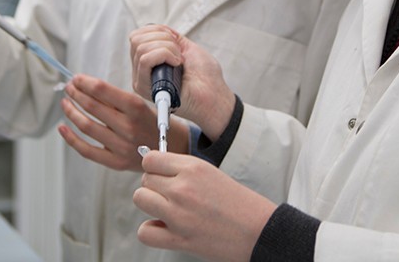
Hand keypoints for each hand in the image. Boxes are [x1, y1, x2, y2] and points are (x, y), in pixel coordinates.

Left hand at [57, 74, 188, 170]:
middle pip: (92, 107)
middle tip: (69, 87)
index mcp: (137, 109)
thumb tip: (90, 88)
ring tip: (66, 103)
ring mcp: (121, 146)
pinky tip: (63, 128)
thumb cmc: (158, 124)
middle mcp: (128, 127)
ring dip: (72, 112)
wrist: (176, 151)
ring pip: (86, 126)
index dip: (85, 83)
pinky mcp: (116, 162)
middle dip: (76, 94)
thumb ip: (119, 100)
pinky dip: (71, 139)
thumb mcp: (145, 105)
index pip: (103, 91)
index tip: (77, 78)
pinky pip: (87, 150)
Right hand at [129, 25, 235, 140]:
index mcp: (149, 61)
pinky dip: (164, 54)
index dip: (157, 31)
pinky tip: (177, 64)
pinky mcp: (145, 88)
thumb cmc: (205, 77)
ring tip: (179, 60)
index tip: (176, 41)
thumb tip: (157, 29)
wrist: (214, 97)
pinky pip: (145, 60)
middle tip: (179, 53)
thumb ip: (170, 37)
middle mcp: (141, 71)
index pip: (137, 36)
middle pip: (136, 40)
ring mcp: (141, 80)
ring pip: (141, 48)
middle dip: (163, 38)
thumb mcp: (186, 48)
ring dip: (167, 48)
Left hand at [134, 151, 275, 261]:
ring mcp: (178, 214)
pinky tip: (165, 228)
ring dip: (151, 205)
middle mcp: (182, 188)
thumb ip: (182, 170)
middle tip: (169, 195)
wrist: (258, 230)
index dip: (153, 167)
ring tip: (167, 210)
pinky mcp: (179, 238)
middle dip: (154, 187)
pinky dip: (151, 231)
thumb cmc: (238, 203)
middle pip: (145, 180)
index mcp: (192, 168)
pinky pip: (145, 232)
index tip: (160, 174)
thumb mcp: (211, 173)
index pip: (150, 159)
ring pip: (140, 199)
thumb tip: (153, 167)